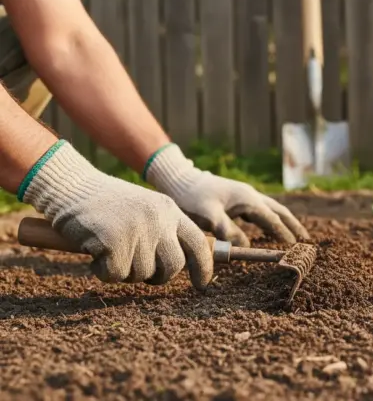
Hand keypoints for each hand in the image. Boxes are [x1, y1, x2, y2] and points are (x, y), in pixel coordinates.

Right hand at [18, 141, 213, 288]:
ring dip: (124, 270)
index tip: (202, 284)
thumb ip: (164, 231)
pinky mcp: (113, 242)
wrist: (72, 186)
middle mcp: (158, 219)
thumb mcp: (145, 209)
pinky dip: (102, 271)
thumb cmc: (107, 203)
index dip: (203, 267)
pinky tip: (95, 252)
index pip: (197, 243)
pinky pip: (115, 275)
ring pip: (141, 274)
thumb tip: (181, 266)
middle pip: (173, 266)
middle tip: (137, 269)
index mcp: (169, 210)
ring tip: (110, 249)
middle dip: (157, 276)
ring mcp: (137, 230)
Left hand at [145, 144, 309, 246]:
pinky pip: (260, 209)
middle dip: (293, 225)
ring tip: (293, 233)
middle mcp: (250, 195)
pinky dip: (269, 218)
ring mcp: (244, 194)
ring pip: (271, 208)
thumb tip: (247, 247)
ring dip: (283, 221)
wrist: (180, 180)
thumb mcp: (210, 218)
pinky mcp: (237, 197)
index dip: (284, 233)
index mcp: (248, 199)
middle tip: (306, 239)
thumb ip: (229, 233)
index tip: (295, 246)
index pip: (272, 219)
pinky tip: (268, 225)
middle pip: (278, 211)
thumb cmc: (192, 198)